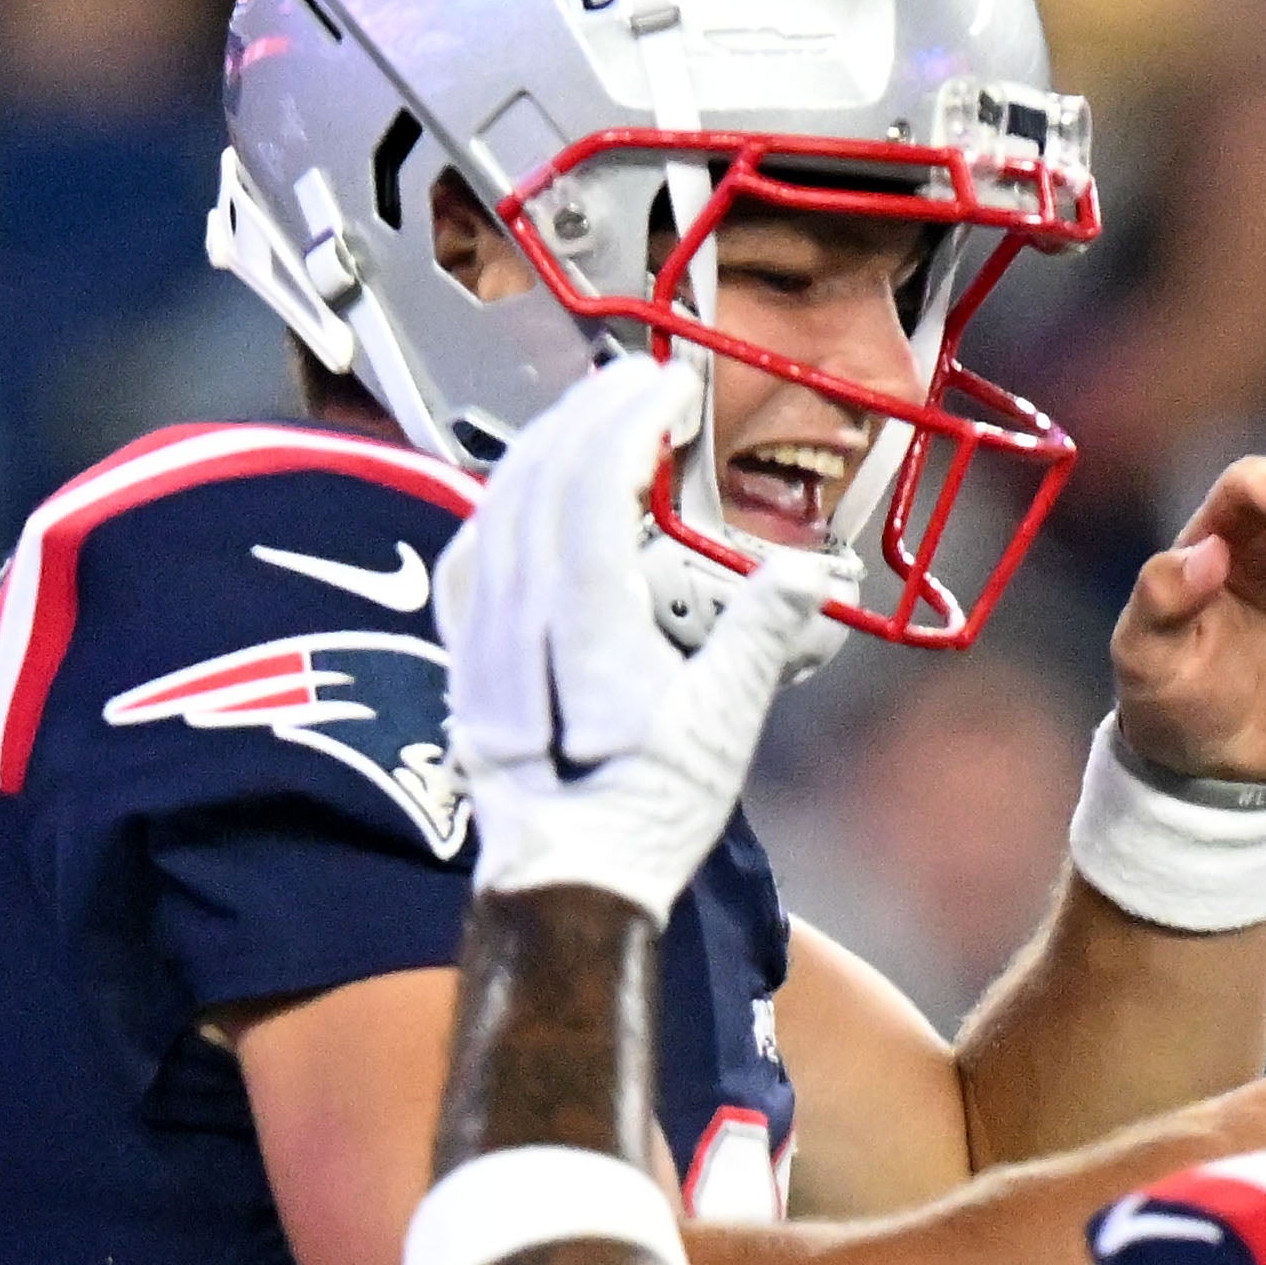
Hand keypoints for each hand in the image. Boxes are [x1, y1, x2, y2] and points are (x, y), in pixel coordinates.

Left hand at [439, 353, 845, 918]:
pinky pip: (465, 554)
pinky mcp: (462, 660)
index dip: (626, 423)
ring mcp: (479, 640)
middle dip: (587, 415)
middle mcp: (518, 624)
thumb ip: (758, 637)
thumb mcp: (724, 731)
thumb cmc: (647, 814)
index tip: (666, 385)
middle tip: (638, 379)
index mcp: (585, 631)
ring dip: (542, 446)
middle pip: (539, 483)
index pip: (591, 492)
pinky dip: (498, 501)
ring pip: (494, 508)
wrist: (570, 885)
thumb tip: (802, 568)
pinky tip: (519, 489)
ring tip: (587, 411)